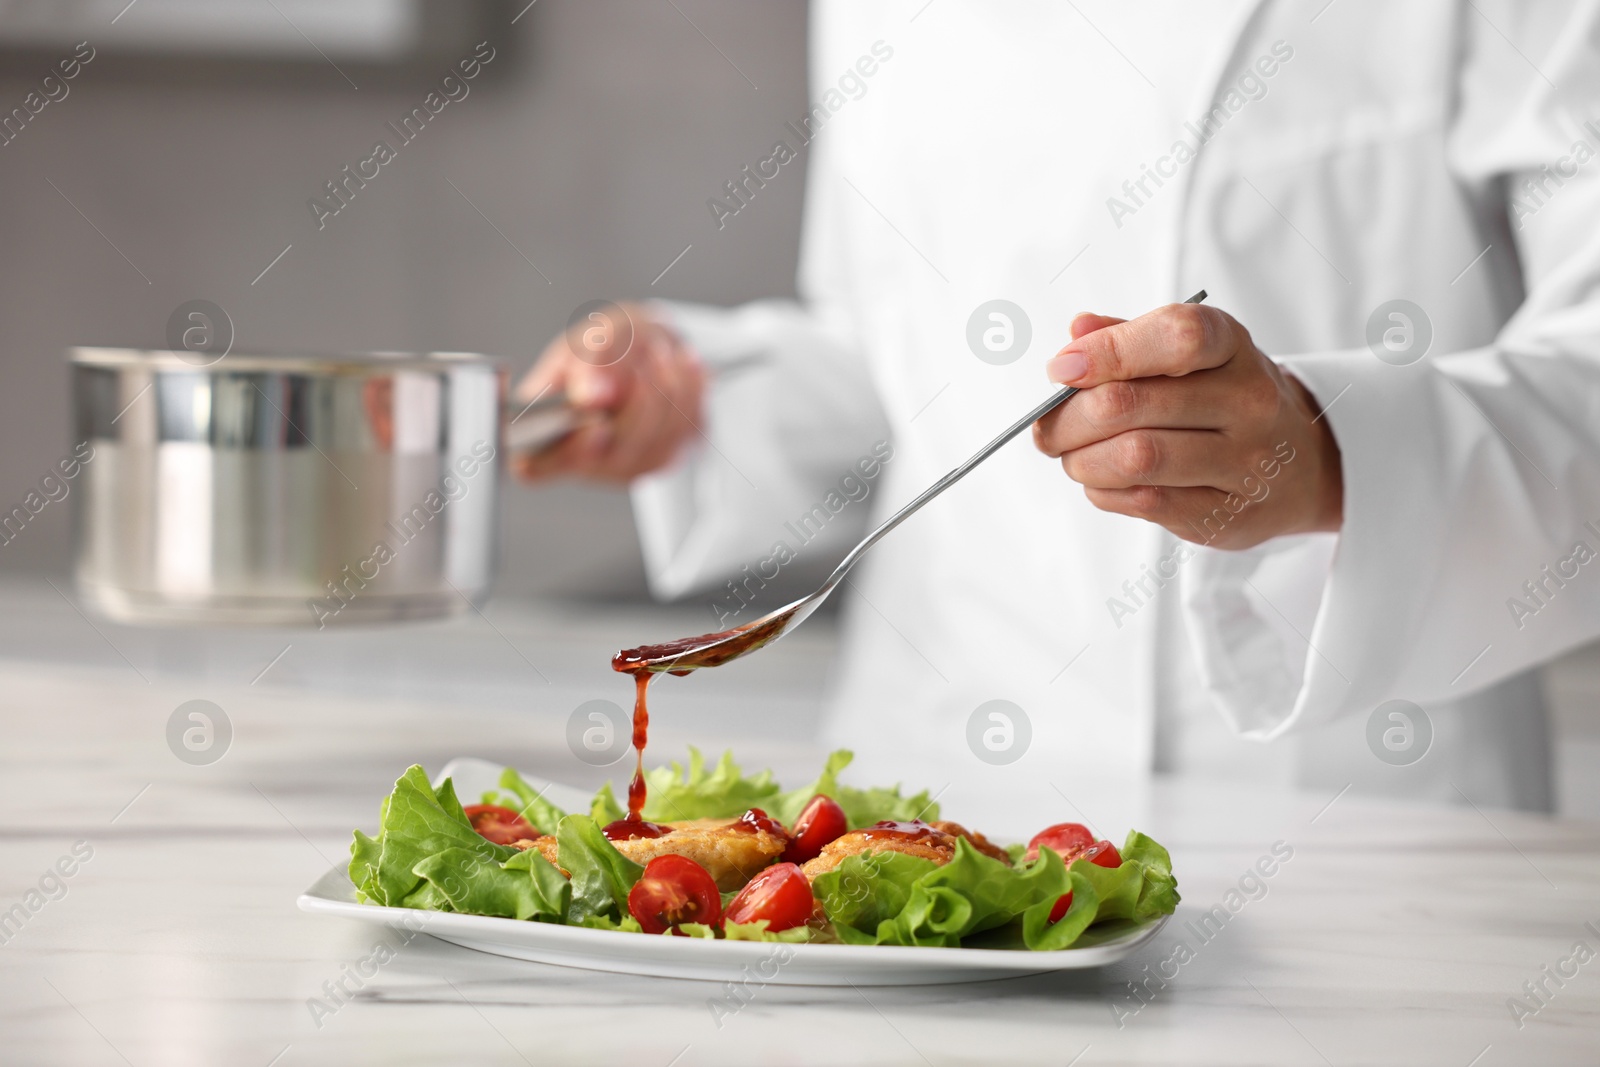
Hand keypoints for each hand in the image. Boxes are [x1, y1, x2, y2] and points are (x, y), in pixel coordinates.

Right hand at [511, 303, 704, 483]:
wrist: (648, 346)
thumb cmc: (607, 348)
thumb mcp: (591, 337)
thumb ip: (588, 362)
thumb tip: (590, 396)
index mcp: (543, 432)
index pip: (534, 468)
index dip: (563, 456)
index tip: (595, 425)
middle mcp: (582, 460)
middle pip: (613, 456)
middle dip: (635, 403)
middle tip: (644, 363)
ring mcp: (627, 466)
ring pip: (655, 439)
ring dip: (664, 388)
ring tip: (661, 352)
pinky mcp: (667, 458)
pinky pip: (685, 429)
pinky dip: (688, 389)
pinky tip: (683, 365)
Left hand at [1031, 302, 1341, 548]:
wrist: (1298, 466)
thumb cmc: (1224, 400)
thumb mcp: (1189, 355)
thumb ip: (1129, 338)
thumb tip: (1076, 334)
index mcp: (1232, 346)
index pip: (1175, 336)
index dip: (1108, 351)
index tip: (1062, 368)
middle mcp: (1248, 401)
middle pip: (1131, 404)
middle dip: (1069, 418)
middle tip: (1048, 429)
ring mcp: (1244, 462)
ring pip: (1135, 458)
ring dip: (1082, 460)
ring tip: (1073, 456)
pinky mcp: (1227, 514)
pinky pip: (1144, 502)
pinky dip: (1104, 491)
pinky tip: (1103, 480)